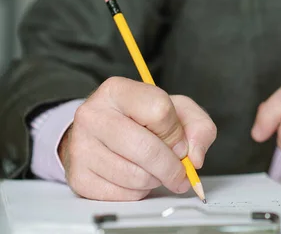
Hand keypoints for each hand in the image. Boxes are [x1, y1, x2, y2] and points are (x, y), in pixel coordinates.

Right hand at [58, 77, 216, 200]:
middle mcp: (93, 115)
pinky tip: (137, 177)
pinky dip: (138, 191)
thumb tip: (195, 157)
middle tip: (179, 172)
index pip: (159, 110)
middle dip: (171, 166)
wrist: (102, 133)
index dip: (176, 133)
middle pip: (146, 149)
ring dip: (155, 179)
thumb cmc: (142, 119)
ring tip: (155, 170)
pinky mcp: (79, 177)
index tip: (179, 143)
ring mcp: (81, 147)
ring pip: (135, 176)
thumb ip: (198, 127)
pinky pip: (121, 194)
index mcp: (117, 90)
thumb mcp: (177, 110)